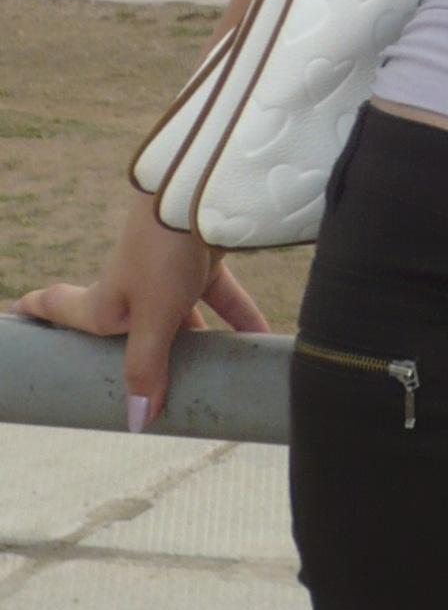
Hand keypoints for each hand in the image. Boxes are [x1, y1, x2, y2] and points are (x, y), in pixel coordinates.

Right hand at [12, 189, 269, 431]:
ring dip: (193, 343)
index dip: (34, 313)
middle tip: (126, 378)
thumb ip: (147, 368)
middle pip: (121, 325)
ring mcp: (167, 272)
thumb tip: (137, 422)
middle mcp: (130, 287)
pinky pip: (220, 298)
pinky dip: (239, 318)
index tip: (15, 315)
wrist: (203, 187)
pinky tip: (261, 340)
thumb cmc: (163, 250)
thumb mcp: (153, 317)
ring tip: (207, 376)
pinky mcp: (201, 258)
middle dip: (125, 350)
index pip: (56, 307)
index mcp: (103, 302)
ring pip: (178, 317)